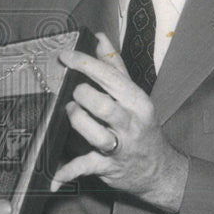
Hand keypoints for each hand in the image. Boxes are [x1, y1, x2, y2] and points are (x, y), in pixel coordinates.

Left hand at [52, 32, 188, 213]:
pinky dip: (68, 172)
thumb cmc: (141, 125)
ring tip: (70, 113)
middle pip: (105, 106)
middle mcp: (130, 123)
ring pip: (97, 136)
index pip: (110, 77)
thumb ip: (114, 65)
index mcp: (136, 100)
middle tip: (73, 92)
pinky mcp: (107, 167)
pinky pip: (86, 168)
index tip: (65, 56)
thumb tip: (100, 37)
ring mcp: (120, 147)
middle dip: (84, 96)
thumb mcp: (133, 94)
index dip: (85, 64)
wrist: (160, 169)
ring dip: (78, 123)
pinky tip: (53, 176)